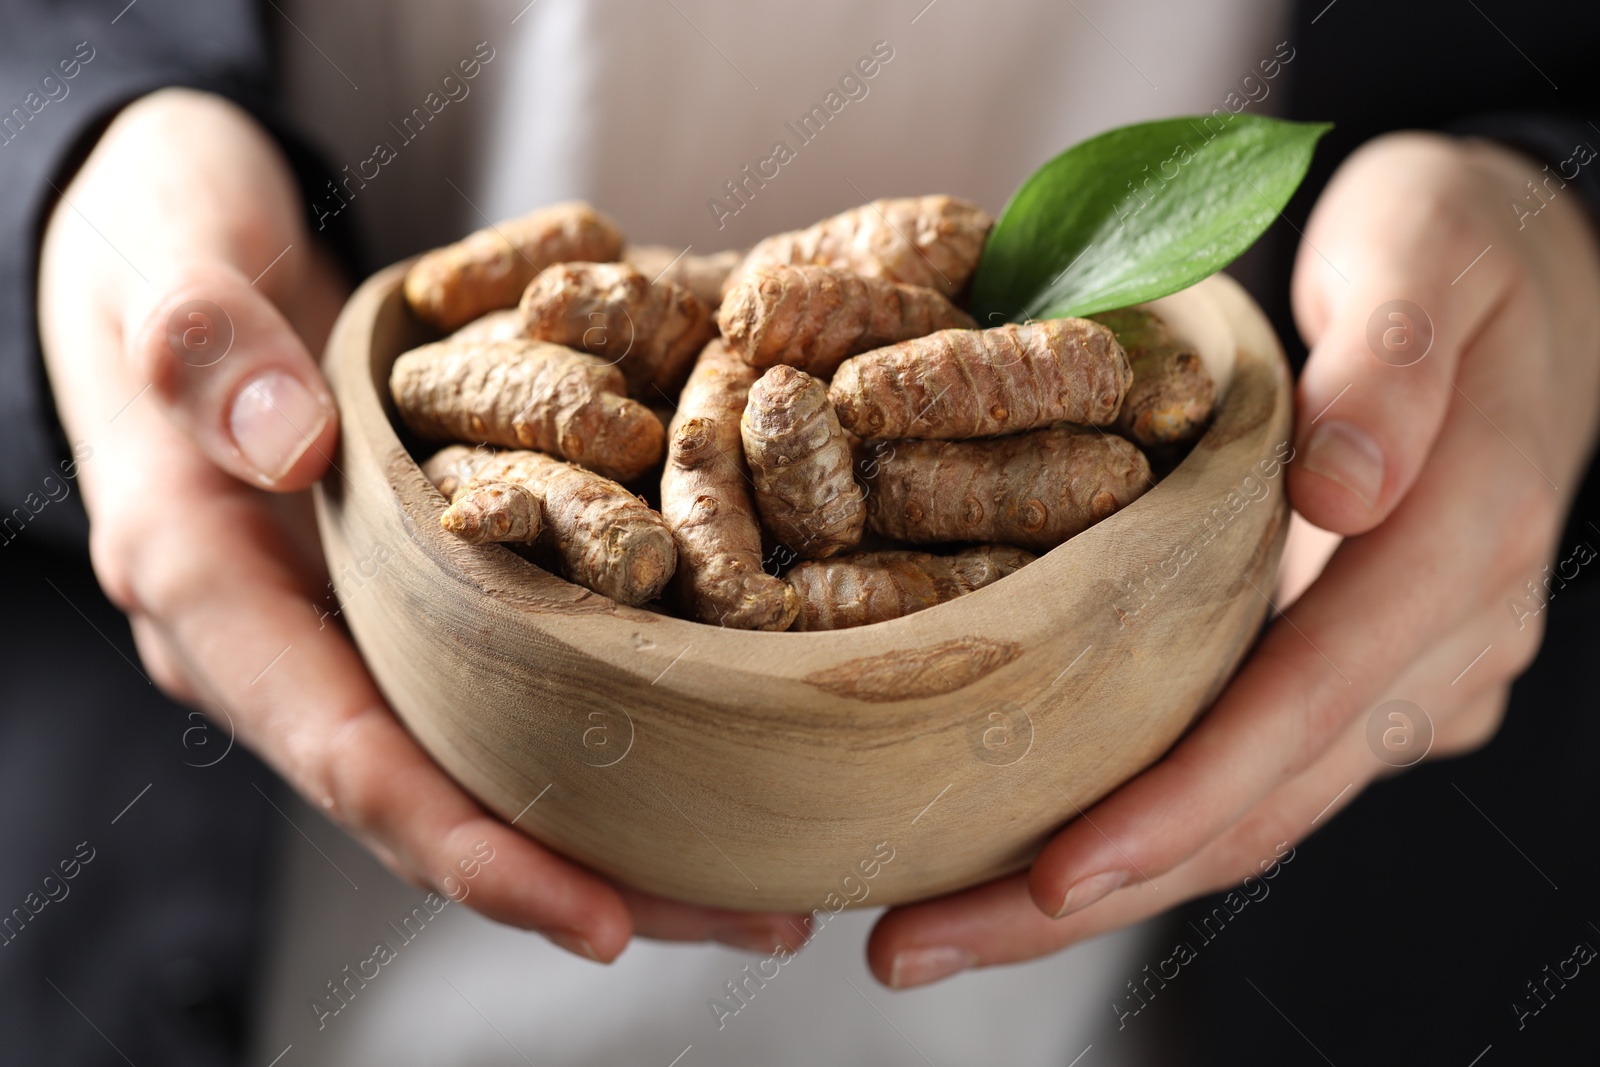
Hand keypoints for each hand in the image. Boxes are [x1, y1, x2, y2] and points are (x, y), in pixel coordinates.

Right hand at [38, 89, 805, 960]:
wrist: (170, 248)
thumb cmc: (155, 253)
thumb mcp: (163, 269)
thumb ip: (205, 348)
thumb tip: (287, 445)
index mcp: (217, 595)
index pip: (351, 758)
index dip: (474, 851)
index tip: (605, 921)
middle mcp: (300, 641)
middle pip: (448, 798)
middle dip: (592, 874)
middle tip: (755, 919)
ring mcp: (366, 619)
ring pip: (497, 753)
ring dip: (628, 822)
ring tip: (770, 876)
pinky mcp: (426, 584)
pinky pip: (520, 670)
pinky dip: (612, 716)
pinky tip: (722, 733)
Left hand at [866, 132, 1599, 986]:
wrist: (1528, 280)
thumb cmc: (1458, 250)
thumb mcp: (1427, 252)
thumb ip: (1390, 364)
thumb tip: (1338, 488)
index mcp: (1461, 547)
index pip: (1306, 706)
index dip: (1181, 800)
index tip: (1051, 874)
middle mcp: (1443, 646)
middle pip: (1261, 807)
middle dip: (1092, 892)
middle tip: (916, 945)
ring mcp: (1406, 678)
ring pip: (1251, 817)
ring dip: (1098, 886)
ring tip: (936, 928)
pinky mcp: (1360, 680)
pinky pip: (1250, 777)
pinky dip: (1141, 827)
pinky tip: (1024, 856)